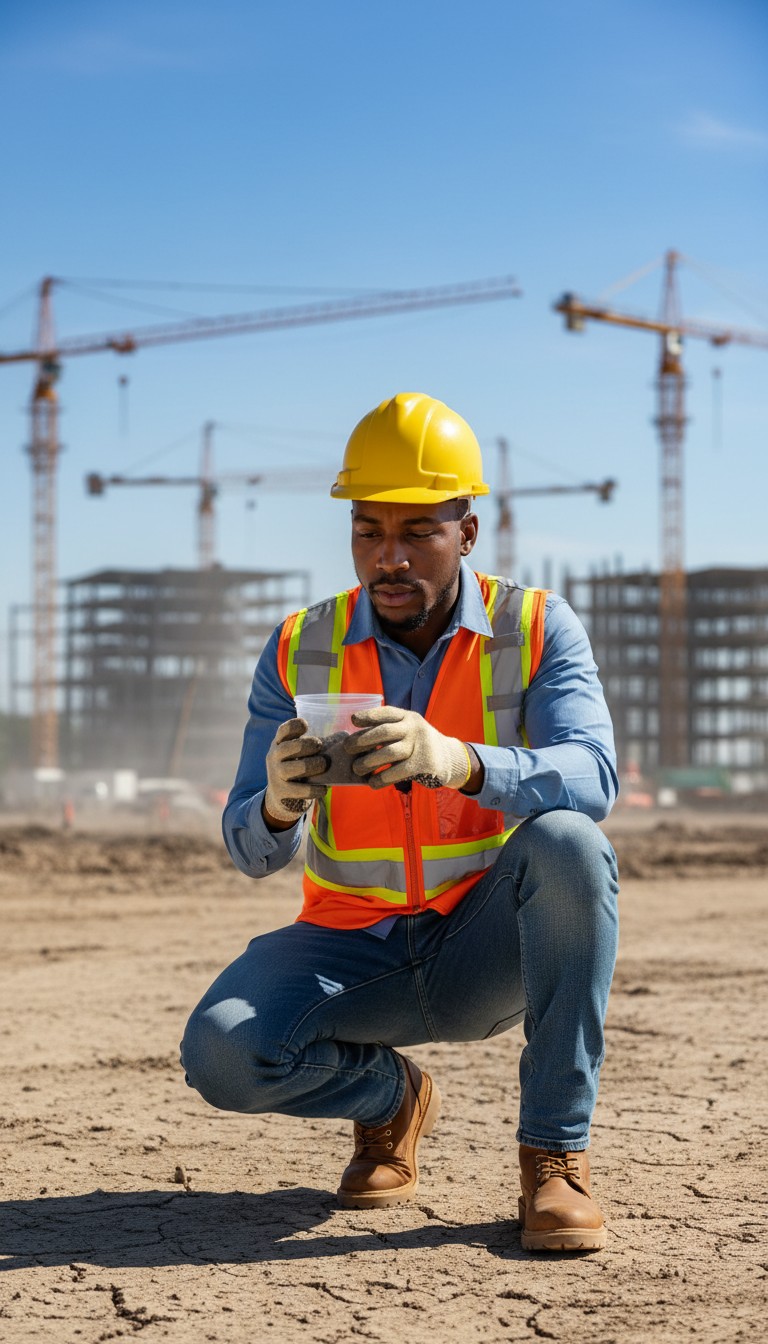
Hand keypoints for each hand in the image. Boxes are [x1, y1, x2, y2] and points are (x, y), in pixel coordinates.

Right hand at [263, 718, 328, 826]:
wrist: (280, 796)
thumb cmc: (297, 768)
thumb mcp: (300, 754)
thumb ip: (316, 745)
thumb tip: (344, 735)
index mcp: (280, 744)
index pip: (283, 731)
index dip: (294, 726)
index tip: (306, 726)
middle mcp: (274, 757)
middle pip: (287, 748)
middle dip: (306, 745)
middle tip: (319, 745)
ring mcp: (276, 775)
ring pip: (293, 768)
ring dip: (312, 765)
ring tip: (323, 765)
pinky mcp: (281, 792)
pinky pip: (299, 790)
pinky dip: (314, 789)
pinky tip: (324, 789)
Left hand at [345, 706, 471, 790]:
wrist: (448, 758)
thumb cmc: (418, 744)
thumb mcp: (408, 730)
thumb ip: (389, 731)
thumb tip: (356, 741)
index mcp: (408, 717)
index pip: (386, 713)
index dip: (368, 715)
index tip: (353, 720)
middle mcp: (414, 728)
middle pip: (384, 732)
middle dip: (362, 740)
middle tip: (348, 749)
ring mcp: (420, 745)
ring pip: (389, 752)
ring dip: (369, 762)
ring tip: (357, 769)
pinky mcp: (423, 763)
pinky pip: (398, 772)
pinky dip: (382, 778)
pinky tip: (372, 782)